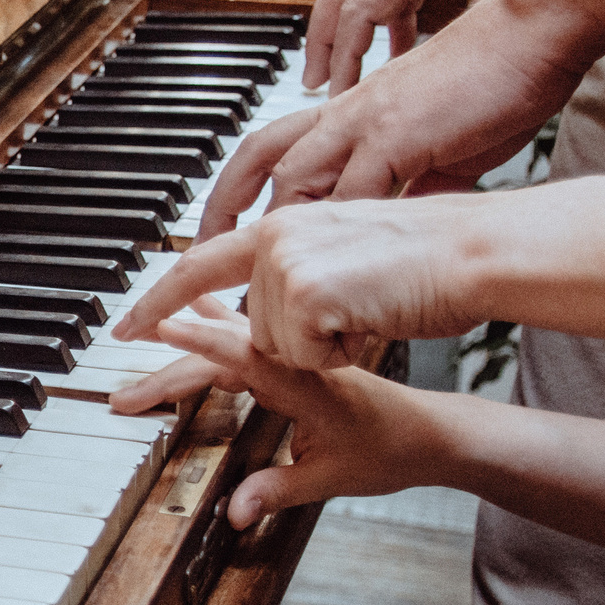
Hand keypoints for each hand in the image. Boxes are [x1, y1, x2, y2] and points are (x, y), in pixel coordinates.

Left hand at [115, 195, 497, 369]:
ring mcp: (285, 265)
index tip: (128, 328)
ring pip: (278, 350)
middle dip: (236, 357)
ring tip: (370, 309)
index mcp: (282, 228)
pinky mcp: (305, 294)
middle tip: (181, 377)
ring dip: (326, 350)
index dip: (161, 302)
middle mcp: (274, 240)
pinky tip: (373, 318)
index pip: (202, 266)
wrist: (476, 250)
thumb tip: (280, 312)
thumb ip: (306, 283)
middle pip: (244, 329)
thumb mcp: (351, 263)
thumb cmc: (432, 259)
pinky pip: (307, 357)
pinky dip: (343, 353)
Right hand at [153, 302, 446, 527]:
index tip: (160, 330)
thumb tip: (236, 509)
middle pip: (222, 355)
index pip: (242, 355)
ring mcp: (295, 360)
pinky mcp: (295, 364)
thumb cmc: (393, 449)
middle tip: (125, 395)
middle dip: (169, 372)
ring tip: (154, 321)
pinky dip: (217, 330)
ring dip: (192, 335)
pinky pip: (248, 341)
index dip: (198, 343)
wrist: (433, 433)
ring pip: (234, 341)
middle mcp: (296, 363)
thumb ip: (279, 491)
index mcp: (305, 383)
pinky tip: (203, 312)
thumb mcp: (333, 478)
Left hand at [196, 0, 581, 240]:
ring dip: (274, 237)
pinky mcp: (399, 134)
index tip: (212, 234)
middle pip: (261, 160)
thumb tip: (410, 216)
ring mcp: (368, 121)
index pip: (271, 149)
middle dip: (222, 213)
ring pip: (295, 182)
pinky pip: (352, 194)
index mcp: (352, 111)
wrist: (535, 30)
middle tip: (195, 263)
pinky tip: (331, 278)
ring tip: (260, 288)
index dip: (234, 191)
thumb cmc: (499, 79)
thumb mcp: (445, 141)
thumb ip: (418, 180)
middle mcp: (347, 113)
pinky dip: (337, 238)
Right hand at [303, 0, 565, 94]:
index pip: (359, 14)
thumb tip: (467, 73)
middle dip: (322, 43)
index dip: (346, 60)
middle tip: (315, 84)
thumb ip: (482, 24)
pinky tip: (402, 44)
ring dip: (348, 30)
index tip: (341, 97)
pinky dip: (387, 18)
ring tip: (348, 72)